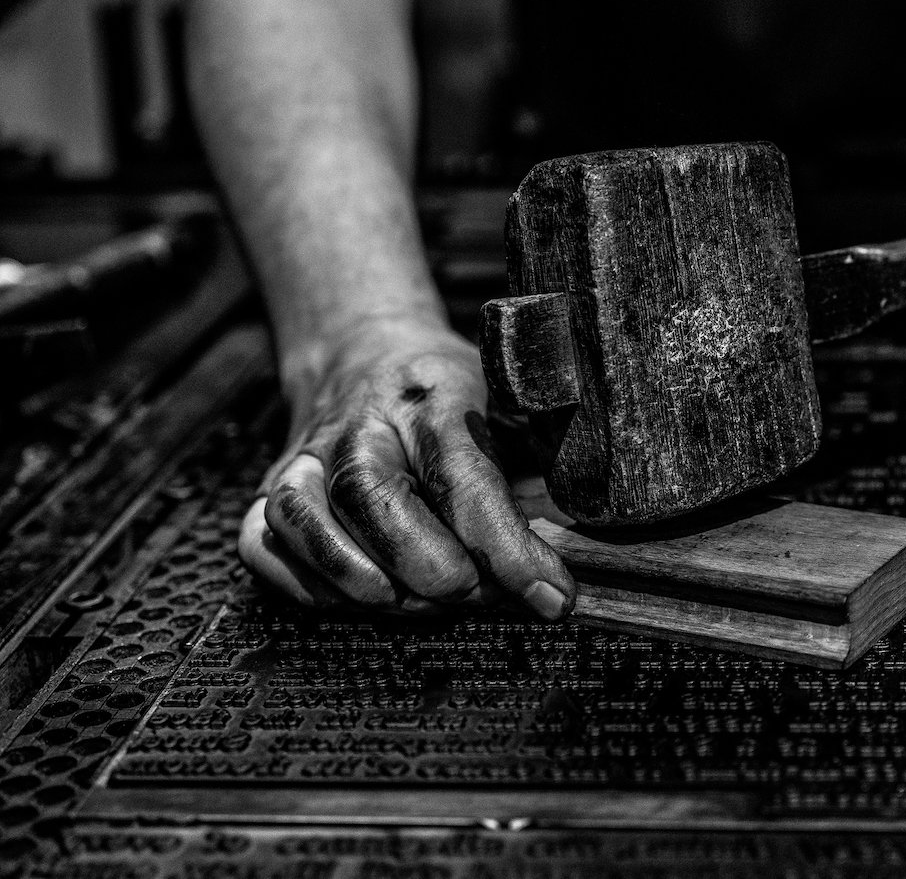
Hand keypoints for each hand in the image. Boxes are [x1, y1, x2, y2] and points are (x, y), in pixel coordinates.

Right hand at [237, 318, 574, 618]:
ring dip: (370, 583)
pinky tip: (363, 596)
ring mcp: (305, 457)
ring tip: (423, 601)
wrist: (367, 352)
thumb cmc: (458, 394)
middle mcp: (360, 425)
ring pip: (308, 523)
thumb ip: (554, 454)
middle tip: (477, 593)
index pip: (467, 478)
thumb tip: (594, 525)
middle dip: (436, 568)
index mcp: (434, 396)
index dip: (510, 549)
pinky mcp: (271, 490)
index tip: (553, 598)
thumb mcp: (518, 401)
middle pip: (377, 503)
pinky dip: (310, 585)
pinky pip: (263, 544)